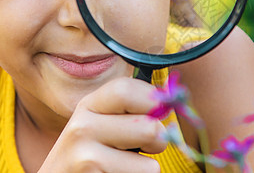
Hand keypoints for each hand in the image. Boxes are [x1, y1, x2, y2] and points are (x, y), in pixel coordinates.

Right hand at [38, 77, 166, 172]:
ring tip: (124, 167)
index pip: (127, 89)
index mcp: (89, 105)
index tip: (158, 114)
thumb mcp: (101, 124)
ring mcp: (85, 156)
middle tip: (146, 148)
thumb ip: (130, 110)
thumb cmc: (90, 155)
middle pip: (149, 127)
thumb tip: (171, 99)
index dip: (154, 101)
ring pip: (149, 165)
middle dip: (159, 141)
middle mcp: (82, 126)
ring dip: (146, 169)